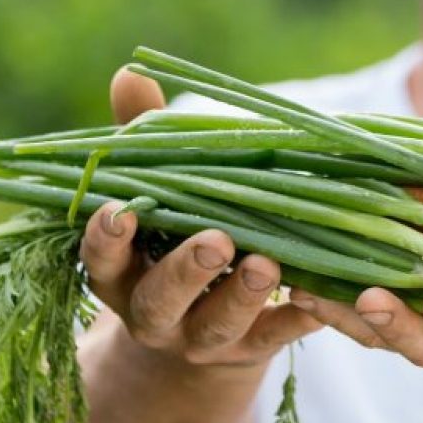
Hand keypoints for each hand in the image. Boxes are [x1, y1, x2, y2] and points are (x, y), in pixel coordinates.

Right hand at [78, 68, 322, 368]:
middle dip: (186, 272)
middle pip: (161, 300)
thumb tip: (128, 74)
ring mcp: (203, 337)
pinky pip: (277, 336)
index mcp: (121, 274)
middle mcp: (155, 313)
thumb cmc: (168, 240)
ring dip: (242, 295)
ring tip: (267, 262)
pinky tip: (321, 294)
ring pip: (219, 324)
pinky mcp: (252, 349)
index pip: (102, 260)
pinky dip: (299, 317)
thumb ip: (139, 140)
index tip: (118, 212)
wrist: (198, 338)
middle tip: (215, 241)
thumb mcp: (151, 194)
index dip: (106, 240)